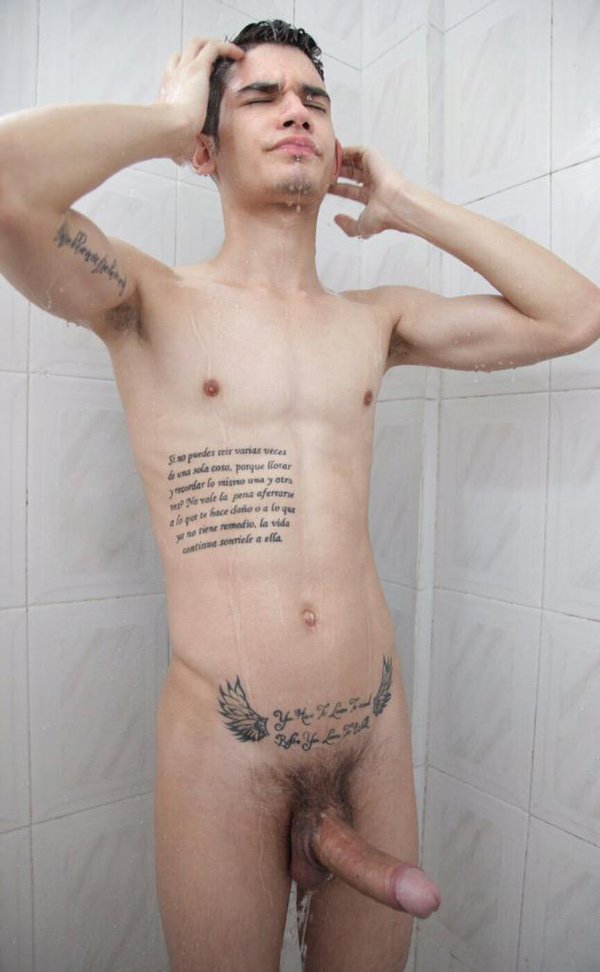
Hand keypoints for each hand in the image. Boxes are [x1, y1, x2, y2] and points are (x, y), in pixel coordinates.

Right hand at [156, 36, 244, 163]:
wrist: (168, 130)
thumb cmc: (169, 138)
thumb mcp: (179, 144)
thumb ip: (186, 150)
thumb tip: (190, 164)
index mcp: (168, 92)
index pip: (174, 72)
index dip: (186, 71)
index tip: (200, 79)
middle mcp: (174, 76)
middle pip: (184, 52)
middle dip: (200, 52)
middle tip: (215, 60)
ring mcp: (185, 70)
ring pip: (198, 43)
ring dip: (213, 44)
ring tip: (230, 52)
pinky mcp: (197, 68)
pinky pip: (214, 47)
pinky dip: (227, 47)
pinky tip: (238, 54)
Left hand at [328, 146, 406, 238]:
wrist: (395, 205)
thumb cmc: (383, 217)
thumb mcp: (361, 228)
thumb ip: (348, 226)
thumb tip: (337, 218)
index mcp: (372, 197)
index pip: (350, 190)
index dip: (337, 189)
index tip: (323, 188)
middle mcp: (373, 182)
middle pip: (349, 175)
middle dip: (335, 175)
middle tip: (321, 176)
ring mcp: (373, 169)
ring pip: (352, 162)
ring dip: (338, 163)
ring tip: (324, 165)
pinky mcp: (372, 157)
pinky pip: (355, 151)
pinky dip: (343, 152)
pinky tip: (331, 156)